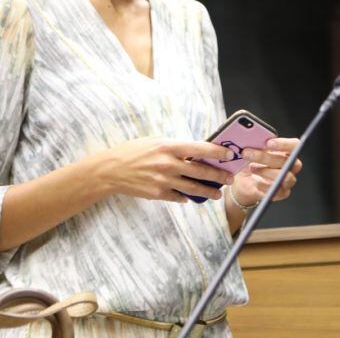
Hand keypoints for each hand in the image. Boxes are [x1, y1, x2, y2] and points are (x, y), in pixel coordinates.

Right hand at [90, 138, 235, 202]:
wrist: (110, 171)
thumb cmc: (132, 152)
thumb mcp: (154, 142)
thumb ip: (174, 147)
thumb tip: (195, 151)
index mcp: (169, 147)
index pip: (200, 149)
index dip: (217, 153)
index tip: (230, 155)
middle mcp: (169, 164)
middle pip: (201, 171)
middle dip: (218, 176)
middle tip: (229, 178)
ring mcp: (164, 181)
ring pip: (193, 188)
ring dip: (208, 192)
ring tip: (218, 194)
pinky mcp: (158, 194)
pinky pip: (178, 197)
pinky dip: (186, 197)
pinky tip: (191, 198)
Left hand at [231, 138, 302, 206]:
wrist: (245, 182)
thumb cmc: (251, 162)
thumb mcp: (251, 150)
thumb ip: (255, 143)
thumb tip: (249, 138)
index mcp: (287, 151)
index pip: (294, 145)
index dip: (284, 144)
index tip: (268, 143)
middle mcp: (290, 165)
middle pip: (286, 161)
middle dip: (265, 157)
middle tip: (247, 153)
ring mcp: (288, 180)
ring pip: (285, 176)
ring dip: (265, 172)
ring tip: (251, 168)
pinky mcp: (282, 193)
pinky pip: (278, 191)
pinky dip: (265, 186)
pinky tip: (256, 183)